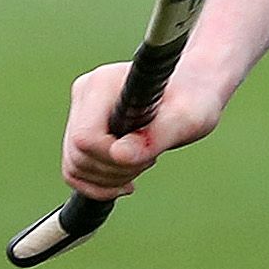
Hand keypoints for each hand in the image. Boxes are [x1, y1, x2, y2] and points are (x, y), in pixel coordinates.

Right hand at [59, 59, 224, 202]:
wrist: (193, 89)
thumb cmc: (195, 99)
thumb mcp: (187, 119)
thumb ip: (155, 136)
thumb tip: (119, 155)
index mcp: (104, 84)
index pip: (86, 138)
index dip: (113, 159)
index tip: (148, 156)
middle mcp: (85, 93)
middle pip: (77, 155)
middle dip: (115, 171)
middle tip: (150, 160)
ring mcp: (80, 109)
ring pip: (74, 166)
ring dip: (109, 179)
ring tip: (142, 162)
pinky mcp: (82, 125)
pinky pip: (74, 169)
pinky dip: (97, 184)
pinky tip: (126, 179)